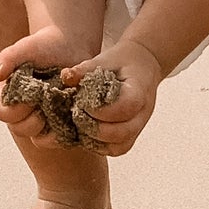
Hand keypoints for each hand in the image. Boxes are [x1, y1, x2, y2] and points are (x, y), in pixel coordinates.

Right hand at [0, 27, 100, 149]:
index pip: (3, 114)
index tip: (32, 95)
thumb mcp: (24, 49)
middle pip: (20, 130)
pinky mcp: (61, 124)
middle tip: (49, 100)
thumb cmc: (43, 45)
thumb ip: (6, 59)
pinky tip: (72, 114)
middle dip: (34, 118)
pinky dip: (66, 131)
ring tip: (62, 105)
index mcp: (8, 95)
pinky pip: (61, 138)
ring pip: (39, 140)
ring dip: (50, 127)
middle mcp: (22, 111)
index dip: (16, 109)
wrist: (70, 46)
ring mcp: (42, 120)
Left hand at [59, 39, 162, 156]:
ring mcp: (140, 126)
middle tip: (78, 116)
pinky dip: (101, 146)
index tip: (83, 103)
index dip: (102, 110)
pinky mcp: (133, 134)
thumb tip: (65, 77)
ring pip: (121, 146)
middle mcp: (143, 112)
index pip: (126, 108)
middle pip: (123, 132)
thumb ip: (85, 69)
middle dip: (95, 128)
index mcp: (139, 90)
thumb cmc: (122, 61)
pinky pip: (118, 149)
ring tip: (81, 126)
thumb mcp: (104, 59)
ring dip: (97, 140)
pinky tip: (87, 132)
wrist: (143, 65)